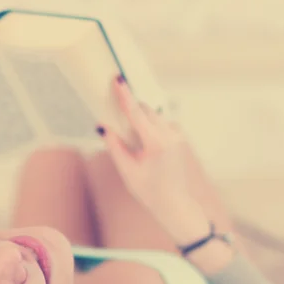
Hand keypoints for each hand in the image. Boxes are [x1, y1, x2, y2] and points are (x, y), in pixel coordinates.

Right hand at [96, 77, 211, 244]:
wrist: (175, 204)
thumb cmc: (150, 191)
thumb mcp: (128, 171)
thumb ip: (115, 147)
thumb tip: (103, 128)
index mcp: (156, 143)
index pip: (136, 113)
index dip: (125, 96)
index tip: (117, 80)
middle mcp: (170, 135)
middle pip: (146, 110)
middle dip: (132, 110)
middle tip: (117, 115)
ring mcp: (178, 135)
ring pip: (155, 116)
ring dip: (142, 120)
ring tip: (135, 141)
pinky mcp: (180, 138)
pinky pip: (162, 124)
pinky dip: (151, 128)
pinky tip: (147, 146)